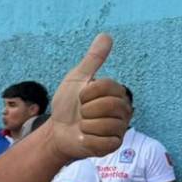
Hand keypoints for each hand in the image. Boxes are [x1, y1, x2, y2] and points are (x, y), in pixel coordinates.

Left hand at [48, 34, 130, 159]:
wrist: (56, 131)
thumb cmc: (68, 105)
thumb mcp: (77, 79)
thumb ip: (93, 59)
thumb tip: (106, 35)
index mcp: (117, 93)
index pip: (108, 86)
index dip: (88, 92)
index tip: (81, 97)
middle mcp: (124, 110)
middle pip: (110, 105)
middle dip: (87, 110)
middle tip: (82, 113)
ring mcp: (120, 129)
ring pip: (105, 124)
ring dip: (86, 125)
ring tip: (83, 126)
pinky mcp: (113, 145)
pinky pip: (102, 141)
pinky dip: (88, 139)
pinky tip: (85, 138)